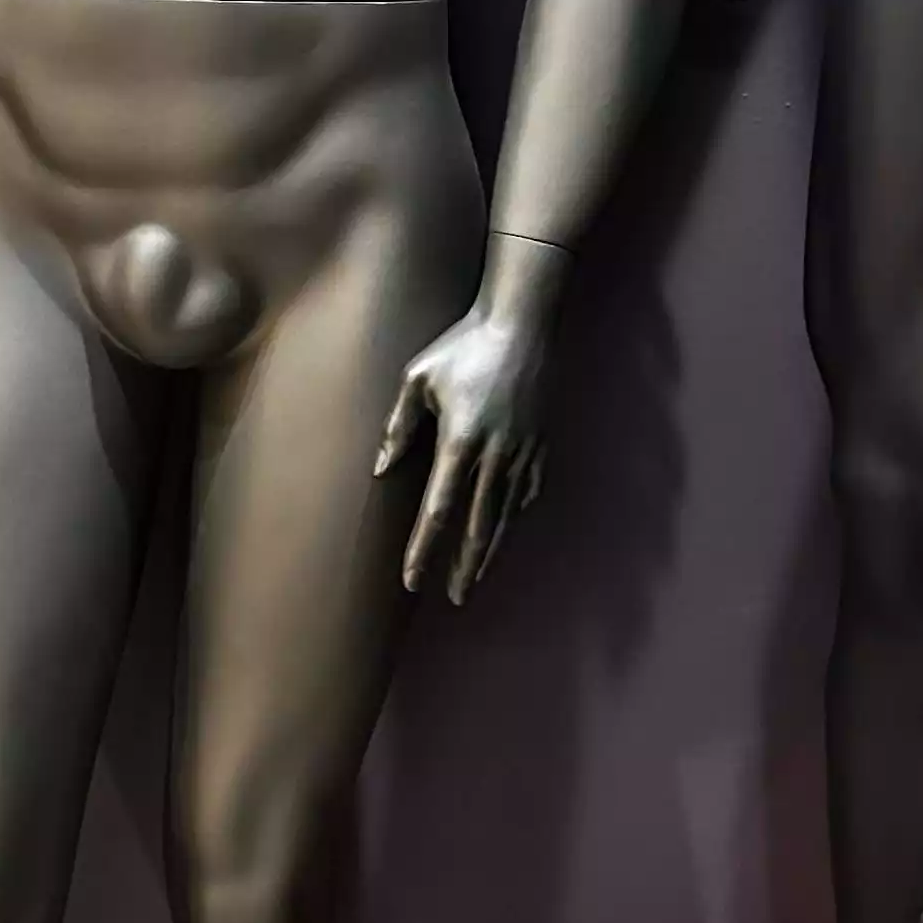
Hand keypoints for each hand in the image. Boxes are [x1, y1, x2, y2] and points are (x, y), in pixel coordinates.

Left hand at [376, 291, 551, 605]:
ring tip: (476, 576)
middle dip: (464, 566)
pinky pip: (527, 491)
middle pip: (478, 526)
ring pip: (505, 515)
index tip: (412, 579)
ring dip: (489, 549)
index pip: (438, 509)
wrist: (522, 324)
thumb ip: (398, 426)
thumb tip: (381, 468)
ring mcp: (523, 452)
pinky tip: (502, 528)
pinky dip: (513, 515)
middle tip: (455, 598)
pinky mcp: (541, 445)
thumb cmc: (463, 346)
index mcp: (460, 442)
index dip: (424, 548)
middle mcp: (496, 456)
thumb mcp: (417, 378)